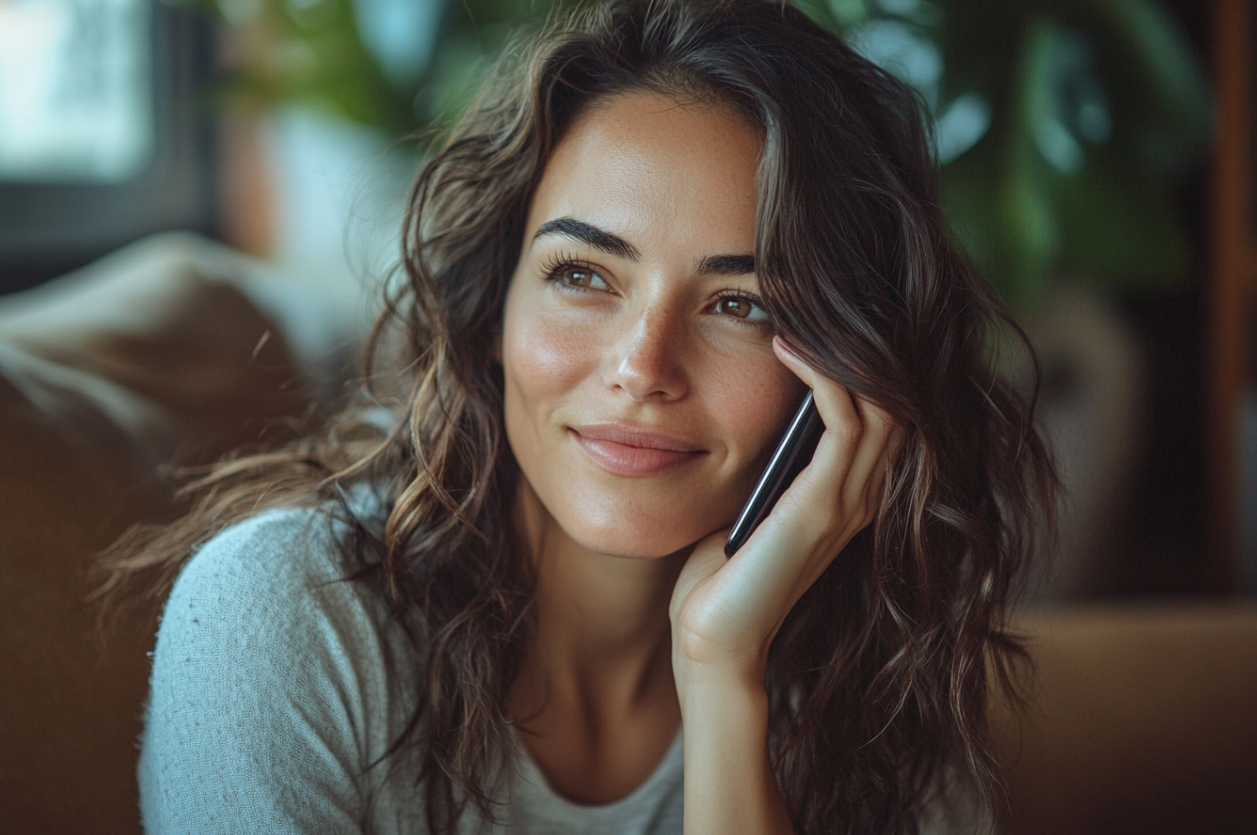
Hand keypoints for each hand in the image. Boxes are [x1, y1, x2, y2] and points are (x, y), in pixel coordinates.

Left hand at [669, 336, 900, 687]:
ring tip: (801, 310)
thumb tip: (746, 401)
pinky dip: (822, 377)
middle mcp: (863, 494)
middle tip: (814, 296)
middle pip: (895, 396)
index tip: (814, 310)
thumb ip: (767, 462)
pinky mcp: (822, 509)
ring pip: (881, 401)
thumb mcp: (749, 500)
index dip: (857, 355)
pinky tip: (787, 348)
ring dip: (841, 350)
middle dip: (860, 342)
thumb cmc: (718, 573)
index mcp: (848, 491)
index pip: (881, 406)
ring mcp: (848, 502)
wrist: (712, 639)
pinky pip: (845, 422)